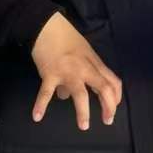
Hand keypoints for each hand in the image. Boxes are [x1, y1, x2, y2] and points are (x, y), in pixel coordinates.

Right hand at [30, 13, 122, 129]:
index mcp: (94, 63)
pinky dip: (40, 105)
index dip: (116, 97)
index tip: (114, 108)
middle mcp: (84, 69)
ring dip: (83, 112)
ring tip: (84, 126)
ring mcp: (67, 72)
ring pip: (80, 94)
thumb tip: (65, 96)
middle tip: (108, 121)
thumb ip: (79, 73)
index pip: (112, 81)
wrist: (46, 26)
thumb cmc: (66, 38)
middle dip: (108, 107)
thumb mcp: (82, 51)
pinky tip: (37, 117)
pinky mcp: (50, 74)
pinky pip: (45, 93)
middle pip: (103, 89)